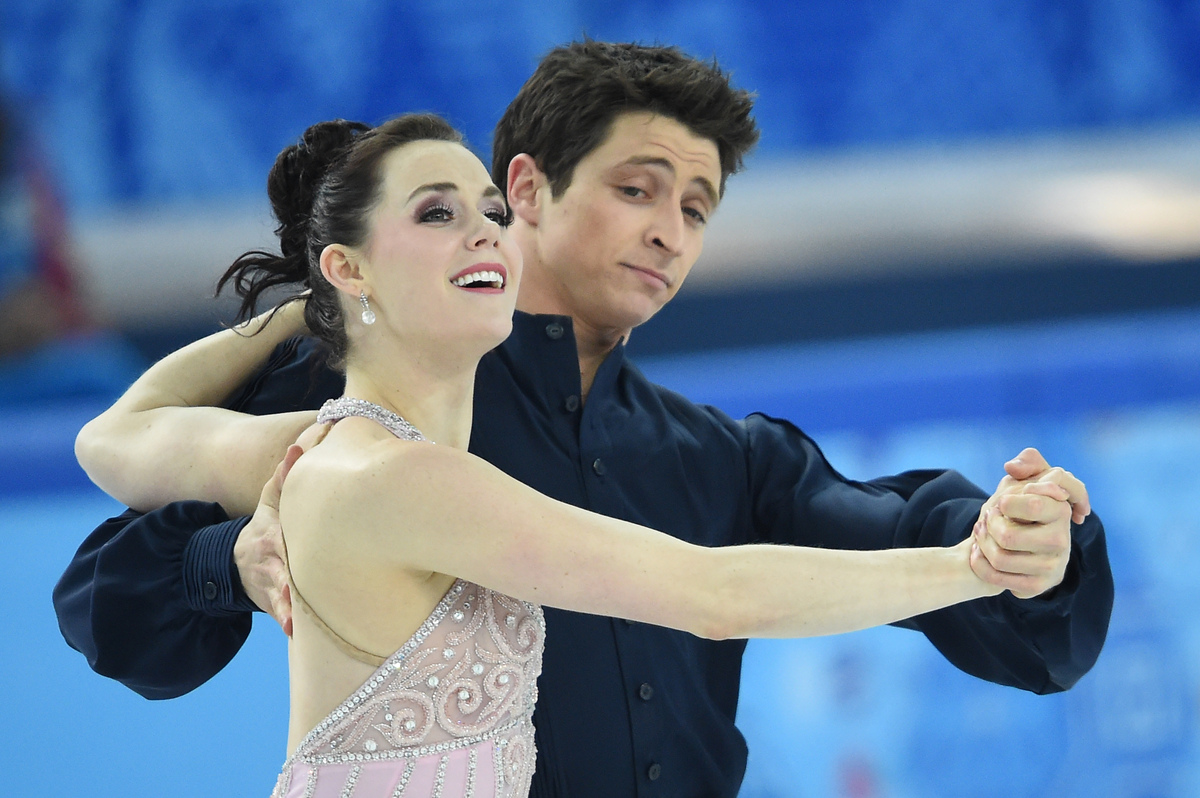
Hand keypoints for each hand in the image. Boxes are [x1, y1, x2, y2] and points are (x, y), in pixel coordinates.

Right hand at [233, 421, 326, 634]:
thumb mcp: (271, 502)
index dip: (293, 537)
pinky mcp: (274, 604)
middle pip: (282, 566)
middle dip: (290, 575)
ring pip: (277, 593)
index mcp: (274, 534)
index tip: (308, 541)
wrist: (235, 563)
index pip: (286, 534)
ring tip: (293, 616)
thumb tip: (298, 447)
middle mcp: (271, 560)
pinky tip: (292, 630)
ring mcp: (270, 583)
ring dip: (285, 604)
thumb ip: (283, 476)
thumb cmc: (268, 528)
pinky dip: (284, 621)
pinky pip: (279, 613)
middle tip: (303, 584)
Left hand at [969, 448, 1089, 598]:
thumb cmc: (1020, 508)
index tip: (1002, 503)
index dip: (1008, 503)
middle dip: (988, 524)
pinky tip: (979, 552)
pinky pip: (998, 576)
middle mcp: (1063, 539)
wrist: (1011, 545)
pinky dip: (980, 563)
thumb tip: (1013, 466)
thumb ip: (1028, 463)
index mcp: (1061, 510)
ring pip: (1000, 556)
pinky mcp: (1039, 585)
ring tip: (981, 533)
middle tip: (987, 517)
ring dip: (981, 543)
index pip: (1034, 504)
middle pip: (1008, 535)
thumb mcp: (1024, 480)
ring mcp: (1053, 564)